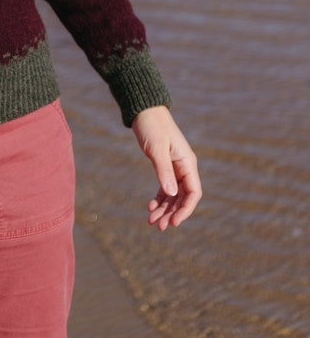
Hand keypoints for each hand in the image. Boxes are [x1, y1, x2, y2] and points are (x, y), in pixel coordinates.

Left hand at [131, 105, 201, 230]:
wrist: (144, 110)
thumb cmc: (152, 126)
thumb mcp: (156, 149)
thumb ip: (163, 171)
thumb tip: (171, 194)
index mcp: (187, 163)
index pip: (193, 193)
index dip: (185, 210)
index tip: (173, 222)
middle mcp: (184, 167)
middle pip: (182, 197)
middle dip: (172, 213)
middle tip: (158, 226)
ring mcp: (175, 167)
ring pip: (173, 195)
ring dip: (164, 209)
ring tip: (152, 221)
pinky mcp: (165, 166)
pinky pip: (165, 187)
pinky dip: (159, 198)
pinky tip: (150, 207)